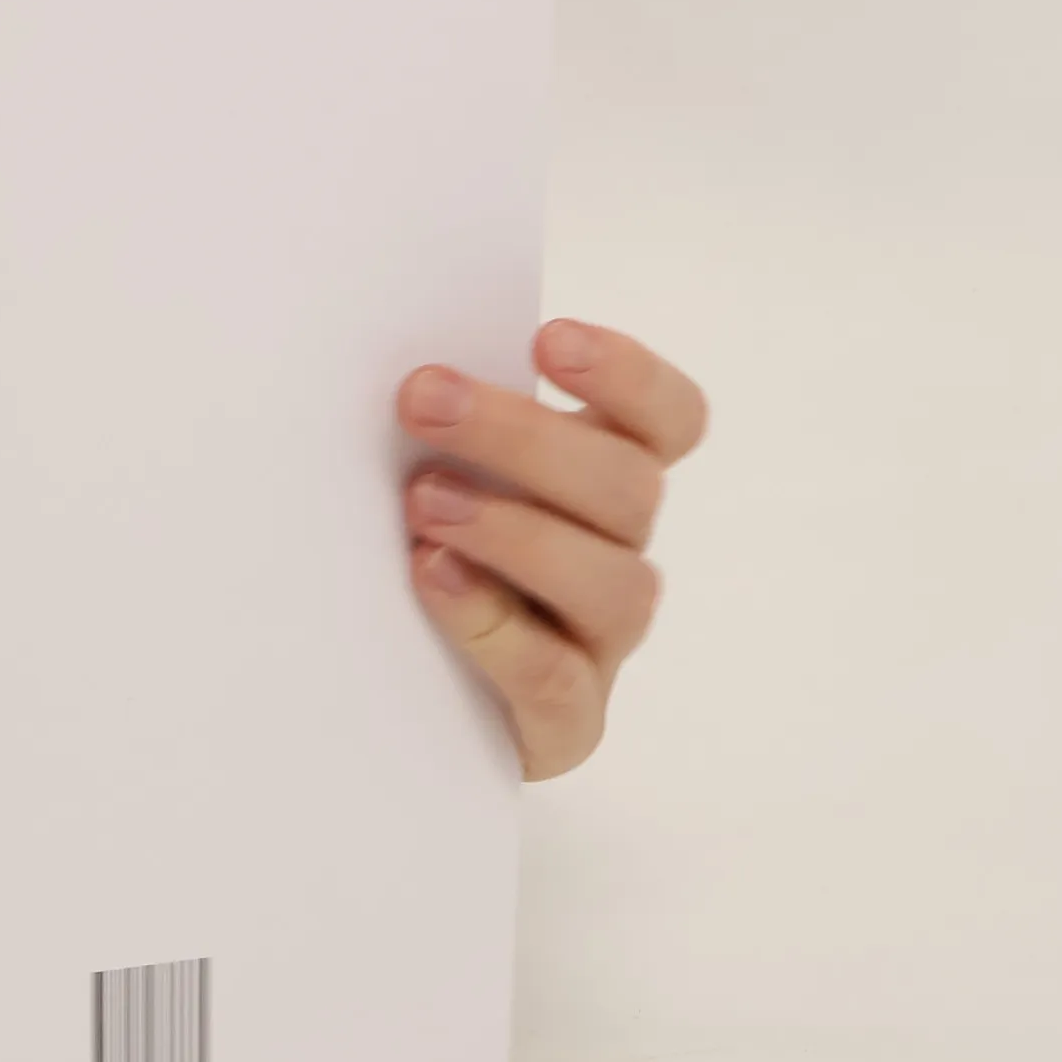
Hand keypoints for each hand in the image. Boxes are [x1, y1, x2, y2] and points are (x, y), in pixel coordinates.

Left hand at [396, 320, 706, 780]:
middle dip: (523, 436)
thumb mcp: (431, 481)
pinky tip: (434, 579)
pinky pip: (554, 676)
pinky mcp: (564, 722)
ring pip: (610, 581)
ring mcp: (599, 644)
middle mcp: (618, 556)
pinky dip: (493, 622)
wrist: (394, 709)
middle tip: (423, 400)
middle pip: (625, 485)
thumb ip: (442, 430)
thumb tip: (409, 369)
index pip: (667, 420)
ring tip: (423, 505)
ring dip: (516, 532)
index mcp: (603, 482)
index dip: (626, 376)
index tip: (546, 339)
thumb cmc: (417, 563)